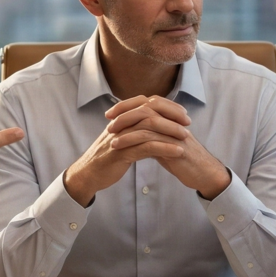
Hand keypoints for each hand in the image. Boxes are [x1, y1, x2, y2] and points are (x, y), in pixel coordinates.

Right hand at [63, 96, 185, 205]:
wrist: (87, 174)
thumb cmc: (107, 158)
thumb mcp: (121, 138)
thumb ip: (134, 129)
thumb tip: (154, 124)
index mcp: (121, 118)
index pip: (147, 102)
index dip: (166, 105)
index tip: (182, 112)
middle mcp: (120, 123)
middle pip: (150, 110)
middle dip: (171, 114)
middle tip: (188, 122)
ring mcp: (120, 137)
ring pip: (149, 127)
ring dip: (170, 130)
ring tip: (186, 137)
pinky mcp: (121, 153)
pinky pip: (146, 147)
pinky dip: (164, 148)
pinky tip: (177, 152)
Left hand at [107, 96, 230, 198]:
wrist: (204, 174)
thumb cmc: (184, 159)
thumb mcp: (166, 143)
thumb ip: (153, 135)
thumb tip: (135, 130)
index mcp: (171, 118)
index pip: (146, 102)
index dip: (127, 105)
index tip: (110, 112)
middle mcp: (173, 121)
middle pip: (146, 106)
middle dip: (124, 112)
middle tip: (108, 120)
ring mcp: (175, 132)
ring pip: (147, 121)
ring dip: (126, 128)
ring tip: (110, 136)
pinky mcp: (176, 146)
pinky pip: (151, 139)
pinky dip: (132, 142)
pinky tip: (120, 148)